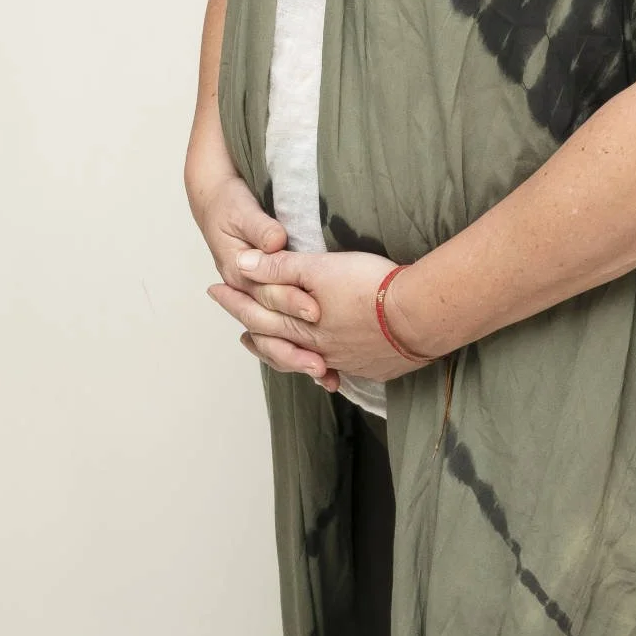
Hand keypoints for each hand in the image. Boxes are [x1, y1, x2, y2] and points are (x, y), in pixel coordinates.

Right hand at [190, 170, 337, 387]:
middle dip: (297, 349)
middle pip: (271, 329)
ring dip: (298, 358)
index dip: (292, 302)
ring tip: (325, 374)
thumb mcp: (243, 213)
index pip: (267, 295)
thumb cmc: (228, 206)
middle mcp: (246, 292)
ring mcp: (257, 300)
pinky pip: (282, 334)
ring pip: (275, 339)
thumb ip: (261, 228)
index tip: (315, 312)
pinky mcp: (269, 301)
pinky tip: (325, 366)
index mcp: (238, 273)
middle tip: (322, 365)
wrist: (214, 202)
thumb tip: (274, 240)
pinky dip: (300, 351)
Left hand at [208, 248, 434, 383]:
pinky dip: (324, 367)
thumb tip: (241, 265)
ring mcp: (346, 361)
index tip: (214, 291)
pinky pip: (339, 371)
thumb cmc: (370, 287)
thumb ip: (281, 268)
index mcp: (301, 325)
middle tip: (239, 332)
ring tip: (275, 351)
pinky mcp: (372, 368)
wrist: (420, 317)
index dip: (236, 300)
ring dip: (286, 354)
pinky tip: (327, 368)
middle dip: (255, 330)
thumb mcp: (321, 268)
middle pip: (277, 342)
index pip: (258, 312)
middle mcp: (318, 349)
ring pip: (306, 360)